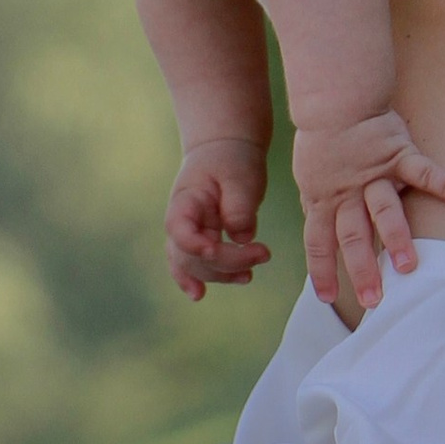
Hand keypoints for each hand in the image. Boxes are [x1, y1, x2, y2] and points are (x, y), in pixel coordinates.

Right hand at [165, 136, 273, 298]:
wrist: (224, 148)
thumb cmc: (231, 159)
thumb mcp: (240, 175)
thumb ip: (240, 207)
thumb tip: (240, 237)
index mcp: (186, 202)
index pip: (180, 231)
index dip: (196, 246)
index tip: (217, 249)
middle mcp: (181, 222)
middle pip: (191, 256)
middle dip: (226, 262)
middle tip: (263, 253)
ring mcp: (188, 234)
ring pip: (195, 266)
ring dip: (221, 275)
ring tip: (250, 274)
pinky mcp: (201, 240)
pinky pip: (192, 265)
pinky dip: (195, 279)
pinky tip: (199, 295)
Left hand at [291, 106, 444, 311]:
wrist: (335, 100)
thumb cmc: (323, 141)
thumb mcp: (310, 178)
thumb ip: (320, 205)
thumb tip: (321, 233)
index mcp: (324, 199)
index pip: (319, 242)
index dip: (322, 270)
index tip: (328, 299)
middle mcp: (348, 192)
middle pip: (353, 235)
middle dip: (362, 269)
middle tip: (374, 300)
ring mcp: (375, 174)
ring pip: (384, 210)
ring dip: (396, 238)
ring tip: (408, 267)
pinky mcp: (399, 154)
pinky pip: (424, 172)